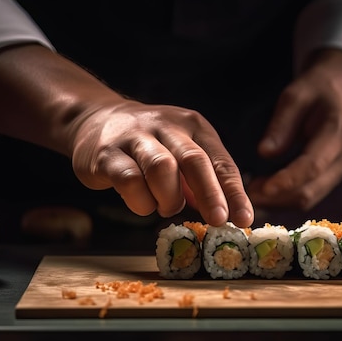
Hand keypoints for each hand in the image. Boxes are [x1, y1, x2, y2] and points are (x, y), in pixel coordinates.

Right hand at [69, 101, 253, 227]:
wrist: (96, 119)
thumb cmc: (151, 145)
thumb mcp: (183, 153)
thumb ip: (204, 181)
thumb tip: (229, 216)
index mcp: (193, 126)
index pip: (221, 160)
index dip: (235, 192)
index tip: (245, 219)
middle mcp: (167, 126)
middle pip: (194, 160)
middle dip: (210, 194)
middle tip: (219, 221)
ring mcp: (135, 137)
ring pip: (161, 168)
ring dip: (169, 198)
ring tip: (167, 207)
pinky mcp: (107, 154)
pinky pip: (129, 181)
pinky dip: (141, 202)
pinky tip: (143, 203)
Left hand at [247, 48, 341, 209]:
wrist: (338, 94)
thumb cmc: (314, 91)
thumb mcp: (294, 97)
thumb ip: (281, 124)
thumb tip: (265, 153)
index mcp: (339, 132)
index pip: (312, 165)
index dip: (287, 180)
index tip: (260, 189)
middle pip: (310, 188)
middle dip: (277, 197)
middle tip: (246, 194)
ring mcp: (341, 169)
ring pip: (309, 198)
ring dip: (279, 201)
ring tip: (251, 193)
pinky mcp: (333, 177)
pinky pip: (309, 195)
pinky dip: (285, 198)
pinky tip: (265, 191)